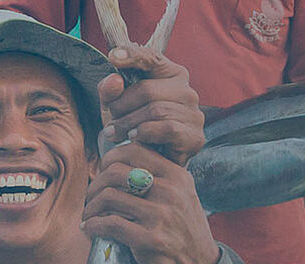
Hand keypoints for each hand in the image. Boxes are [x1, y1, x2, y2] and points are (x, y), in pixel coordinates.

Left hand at [81, 141, 219, 263]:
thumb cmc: (183, 233)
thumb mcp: (180, 197)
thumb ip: (158, 179)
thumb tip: (119, 166)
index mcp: (176, 176)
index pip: (134, 151)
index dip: (110, 159)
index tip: (102, 174)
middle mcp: (169, 191)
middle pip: (115, 172)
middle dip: (95, 185)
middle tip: (90, 198)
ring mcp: (161, 215)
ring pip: (109, 197)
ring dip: (91, 208)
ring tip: (88, 216)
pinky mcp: (151, 240)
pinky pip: (111, 225)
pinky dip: (93, 226)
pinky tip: (89, 230)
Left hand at [98, 46, 203, 165]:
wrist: (147, 167)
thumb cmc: (133, 131)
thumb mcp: (115, 108)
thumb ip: (109, 91)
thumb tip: (114, 79)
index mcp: (170, 76)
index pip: (152, 58)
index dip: (132, 55)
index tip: (112, 57)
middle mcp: (187, 91)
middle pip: (147, 90)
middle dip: (122, 106)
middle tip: (109, 122)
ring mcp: (194, 114)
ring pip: (156, 110)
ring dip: (128, 123)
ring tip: (114, 133)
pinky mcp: (195, 136)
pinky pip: (168, 128)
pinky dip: (146, 133)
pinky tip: (134, 139)